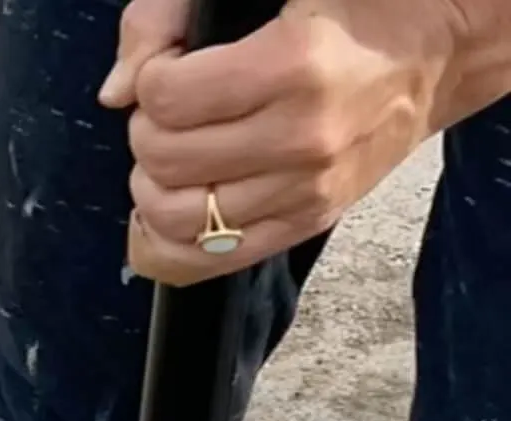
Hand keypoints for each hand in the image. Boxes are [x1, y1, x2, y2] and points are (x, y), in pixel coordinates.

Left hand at [99, 0, 461, 284]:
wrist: (434, 49)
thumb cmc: (347, 6)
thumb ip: (171, 12)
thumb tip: (118, 91)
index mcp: (294, 67)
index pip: (167, 99)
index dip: (150, 80)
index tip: (170, 67)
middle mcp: (302, 140)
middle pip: (165, 160)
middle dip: (147, 131)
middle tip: (170, 110)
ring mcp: (305, 193)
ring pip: (176, 218)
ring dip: (152, 185)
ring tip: (174, 154)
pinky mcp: (304, 226)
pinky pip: (207, 263)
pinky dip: (166, 243)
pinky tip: (171, 205)